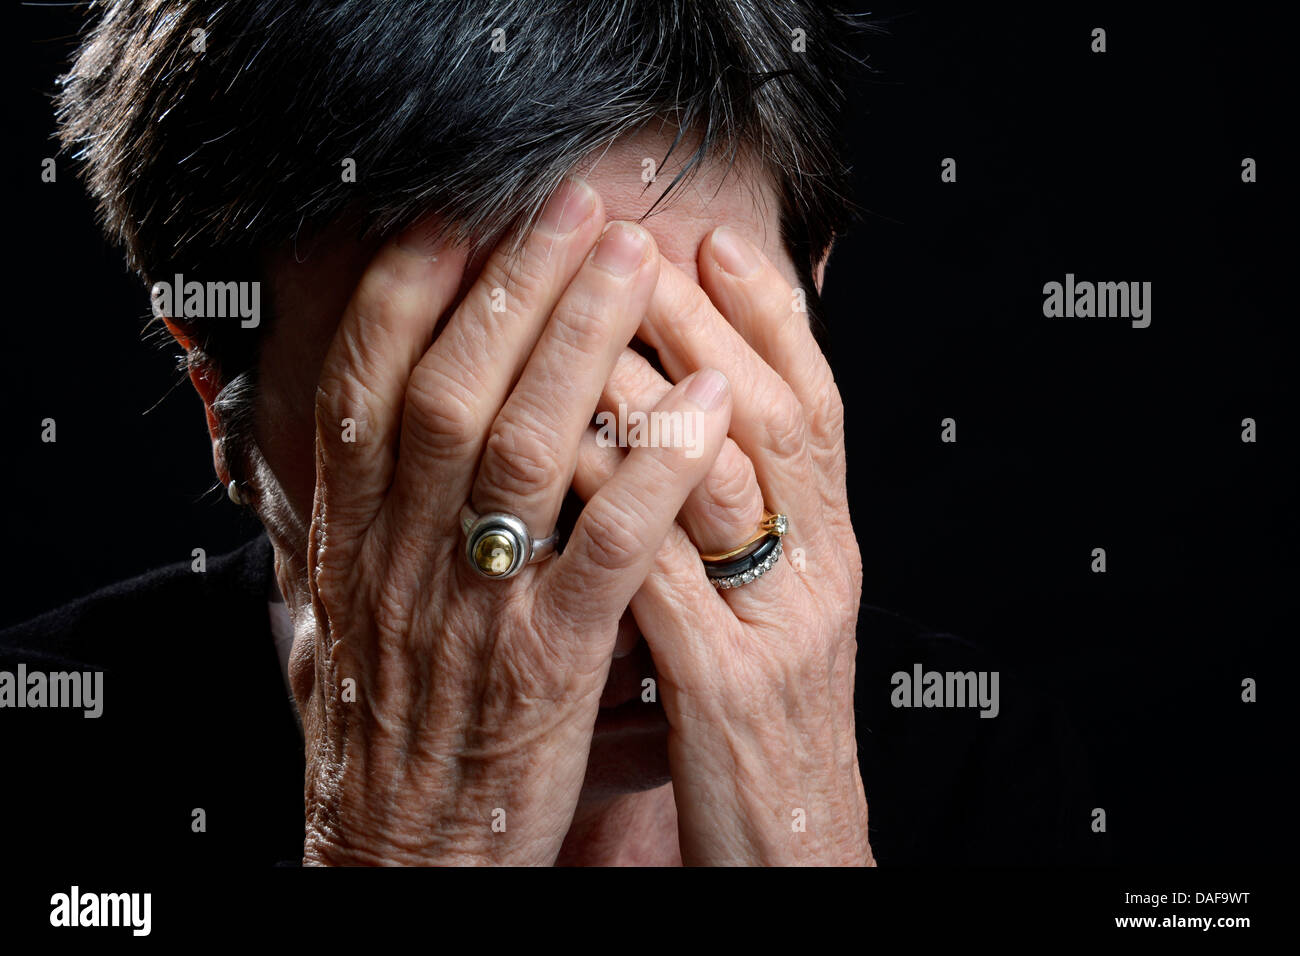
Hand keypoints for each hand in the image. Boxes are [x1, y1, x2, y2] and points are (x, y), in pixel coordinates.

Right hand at [293, 178, 731, 864]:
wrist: (403, 856)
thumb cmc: (392, 726)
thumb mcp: (343, 615)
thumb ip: (363, 518)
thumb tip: (366, 423)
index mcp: (351, 539)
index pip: (362, 387)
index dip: (406, 291)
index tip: (459, 216)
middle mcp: (400, 557)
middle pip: (452, 389)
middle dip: (516, 285)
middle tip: (579, 204)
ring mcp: (474, 608)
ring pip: (523, 451)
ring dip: (584, 345)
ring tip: (637, 261)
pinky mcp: (547, 666)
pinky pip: (605, 552)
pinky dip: (655, 469)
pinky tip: (704, 404)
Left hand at [573, 227, 871, 864]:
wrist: (795, 851)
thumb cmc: (766, 728)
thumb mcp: (770, 609)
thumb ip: (735, 524)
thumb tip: (688, 434)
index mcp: (830, 549)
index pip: (815, 407)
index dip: (770, 318)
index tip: (714, 241)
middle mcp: (820, 571)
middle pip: (771, 416)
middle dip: (706, 320)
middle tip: (640, 240)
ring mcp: (776, 626)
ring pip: (719, 477)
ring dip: (653, 384)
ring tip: (590, 305)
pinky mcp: (724, 687)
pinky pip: (658, 567)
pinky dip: (612, 493)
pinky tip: (562, 436)